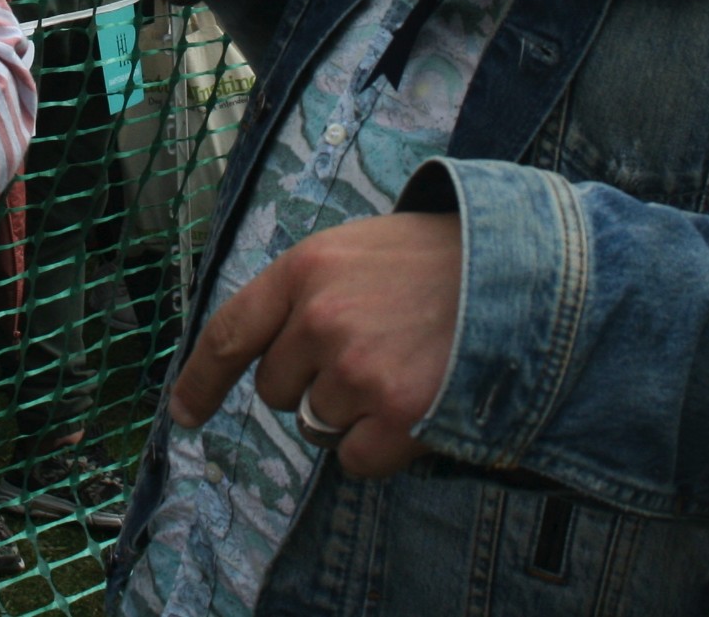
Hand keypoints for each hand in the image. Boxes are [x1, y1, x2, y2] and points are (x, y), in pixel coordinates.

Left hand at [169, 213, 460, 479]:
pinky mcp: (396, 415)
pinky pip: (354, 460)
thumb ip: (307, 290)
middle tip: (368, 352)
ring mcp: (356, 369)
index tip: (184, 413)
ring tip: (402, 367)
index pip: (229, 332)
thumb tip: (270, 347)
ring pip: (318, 425)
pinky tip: (413, 405)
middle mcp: (320, 319)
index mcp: (304, 269)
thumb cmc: (440, 260)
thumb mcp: (358, 247)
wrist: (524, 273)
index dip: (200, 380)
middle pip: (276, 390)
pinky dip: (379, 448)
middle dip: (309, 384)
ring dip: (352, 412)